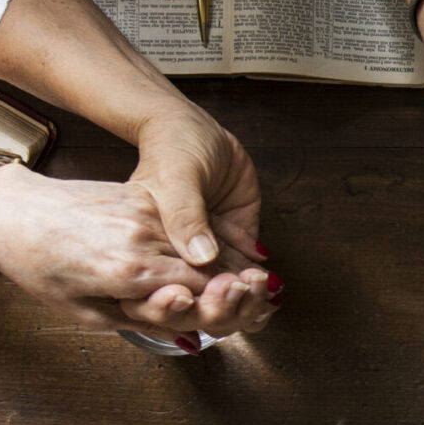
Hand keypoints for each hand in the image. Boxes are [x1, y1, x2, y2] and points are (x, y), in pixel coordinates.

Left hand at [0, 165, 276, 340]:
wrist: (13, 212)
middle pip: (208, 268)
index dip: (230, 307)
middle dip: (237, 287)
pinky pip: (181, 225)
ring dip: (224, 265)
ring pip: (198, 244)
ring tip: (245, 283)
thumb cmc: (38, 264)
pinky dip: (199, 242)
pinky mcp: (139, 196)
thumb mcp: (86, 312)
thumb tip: (187, 333)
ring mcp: (143, 211)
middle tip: (262, 302)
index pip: (200, 293)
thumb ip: (143, 320)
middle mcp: (143, 236)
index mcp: (130, 270)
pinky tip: (211, 256)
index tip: (253, 316)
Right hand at [123, 93, 275, 332]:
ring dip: (247, 285)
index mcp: (151, 244)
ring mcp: (207, 242)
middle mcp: (179, 248)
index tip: (213, 300)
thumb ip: (186, 217)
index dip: (191, 298)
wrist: (194, 124)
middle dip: (226, 297)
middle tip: (245, 291)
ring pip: (227, 278)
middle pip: (202, 289)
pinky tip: (272, 279)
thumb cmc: (173, 146)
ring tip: (264, 286)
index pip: (171, 284)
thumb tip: (202, 256)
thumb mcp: (175, 179)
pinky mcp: (232, 231)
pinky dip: (259, 268)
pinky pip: (246, 258)